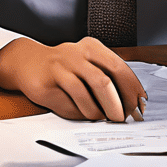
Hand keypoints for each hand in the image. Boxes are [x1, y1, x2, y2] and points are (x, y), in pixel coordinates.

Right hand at [0, 37, 146, 120]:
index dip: (131, 89)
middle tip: (121, 119)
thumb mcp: (87, 63)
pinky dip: (77, 113)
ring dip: (96, 112)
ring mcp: (59, 68)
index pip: (119, 67)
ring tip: (100, 117)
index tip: (138, 106)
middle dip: (115, 105)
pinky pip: (67, 105)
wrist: (27, 62)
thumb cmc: (64, 66)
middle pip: (103, 82)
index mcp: (92, 47)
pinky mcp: (45, 85)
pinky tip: (79, 113)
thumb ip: (107, 77)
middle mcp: (76, 54)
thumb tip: (131, 103)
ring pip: (84, 95)